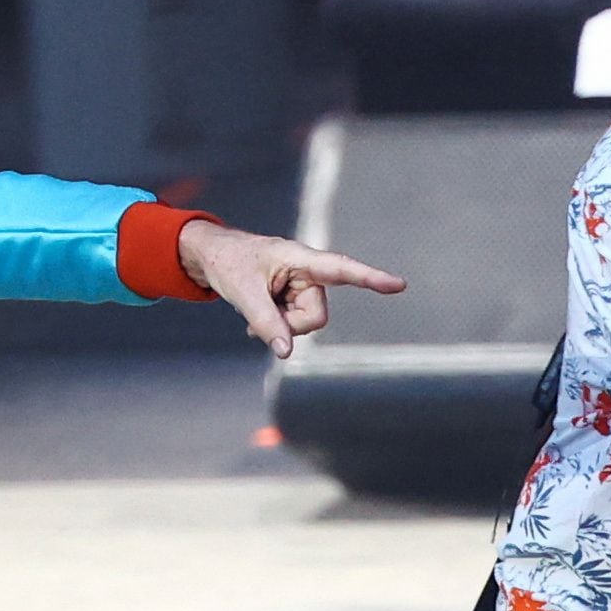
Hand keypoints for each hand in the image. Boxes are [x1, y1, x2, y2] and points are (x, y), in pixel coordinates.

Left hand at [177, 218, 405, 358]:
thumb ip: (266, 322)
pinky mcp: (295, 298)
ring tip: (255, 311)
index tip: (399, 285)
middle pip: (317, 315)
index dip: (371, 279)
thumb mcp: (243, 294)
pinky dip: (276, 327)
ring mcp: (302, 287)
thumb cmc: (228, 263)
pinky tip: (255, 320)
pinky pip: (295, 325)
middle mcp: (308, 272)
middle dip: (291, 325)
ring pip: (307, 324)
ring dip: (281, 325)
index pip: (342, 269)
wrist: (211, 257)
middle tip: (258, 319)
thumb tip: (286, 353)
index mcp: (300, 258)